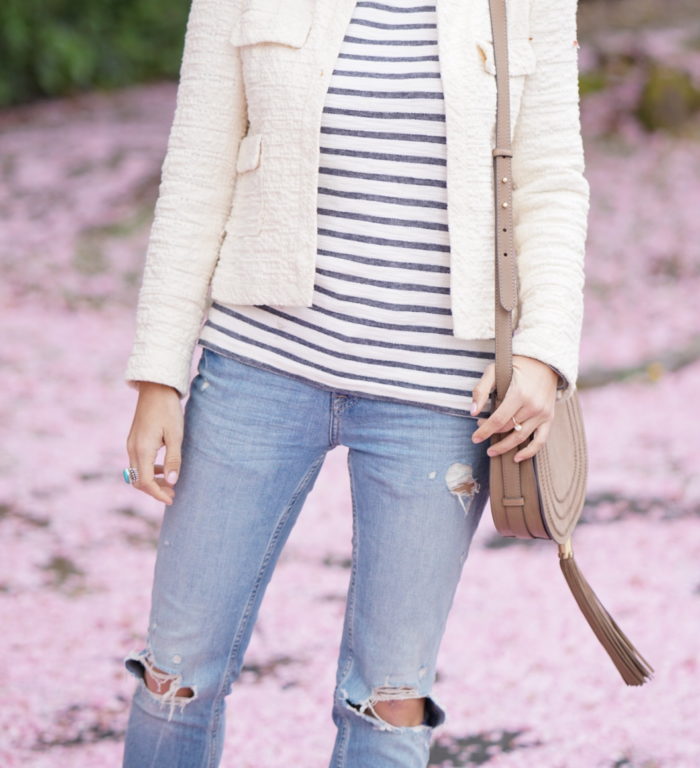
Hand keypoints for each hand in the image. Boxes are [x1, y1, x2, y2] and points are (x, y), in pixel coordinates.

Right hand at [125, 381, 183, 505]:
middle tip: (172, 495)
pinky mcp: (134, 440)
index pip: (145, 482)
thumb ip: (173, 460)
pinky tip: (164, 469)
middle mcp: (132, 449)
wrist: (155, 388)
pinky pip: (138, 462)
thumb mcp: (175, 435)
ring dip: (152, 481)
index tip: (171, 499)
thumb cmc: (168, 410)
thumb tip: (172, 482)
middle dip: (154, 491)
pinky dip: (149, 470)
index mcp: (142, 449)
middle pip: (138, 481)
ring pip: (137, 472)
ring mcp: (131, 444)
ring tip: (170, 485)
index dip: (157, 494)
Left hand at [470, 355, 558, 462]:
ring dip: (505, 446)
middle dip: (491, 433)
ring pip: (521, 436)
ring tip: (492, 450)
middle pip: (508, 428)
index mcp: (519, 394)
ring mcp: (543, 413)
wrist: (544, 361)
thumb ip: (481, 390)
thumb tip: (473, 412)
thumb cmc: (515, 365)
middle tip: (480, 432)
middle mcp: (533, 406)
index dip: (484, 431)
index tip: (474, 438)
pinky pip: (540, 441)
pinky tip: (517, 458)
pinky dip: (529, 452)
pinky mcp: (549, 418)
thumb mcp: (494, 371)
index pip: (498, 420)